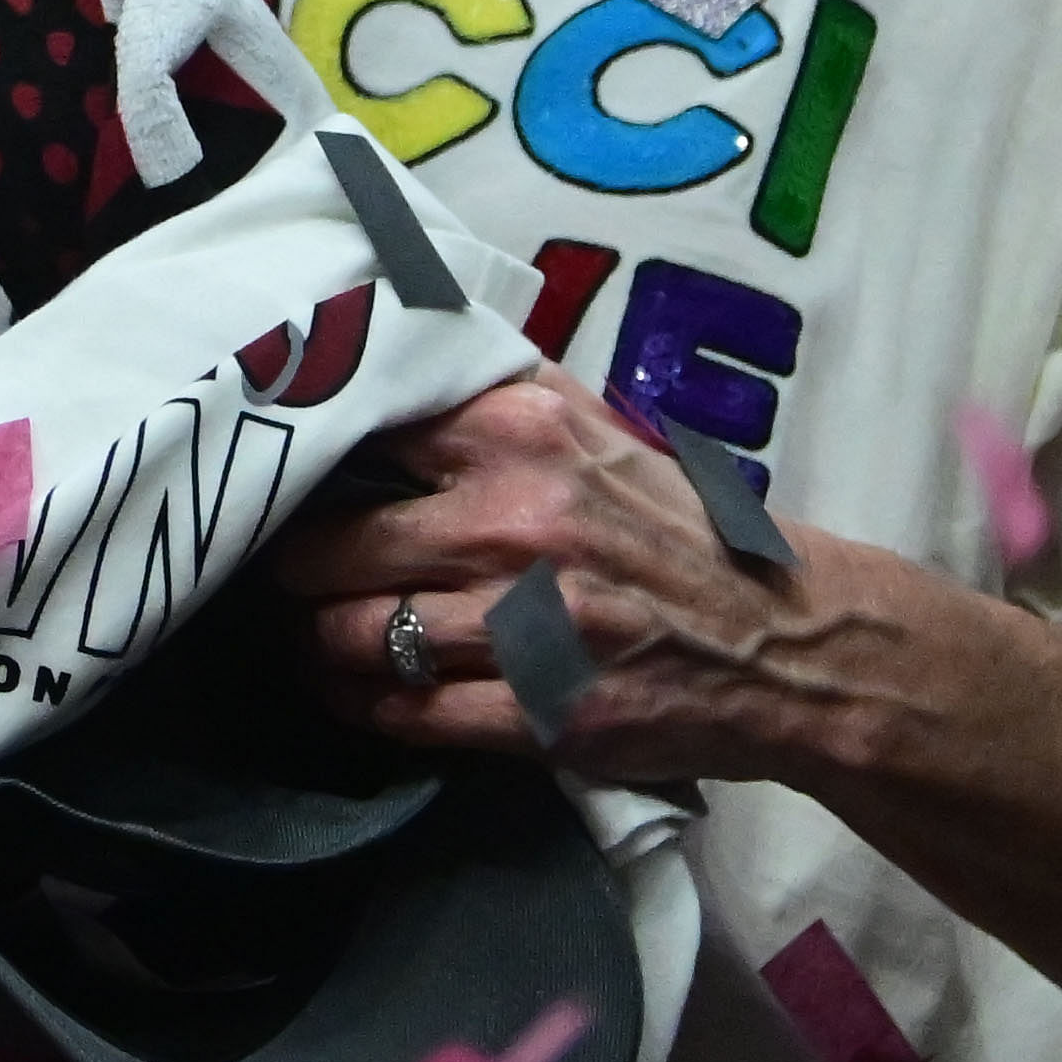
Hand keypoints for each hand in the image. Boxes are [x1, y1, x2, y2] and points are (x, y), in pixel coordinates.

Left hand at [266, 373, 920, 786]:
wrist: (792, 643)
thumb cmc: (680, 530)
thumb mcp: (599, 430)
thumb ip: (495, 394)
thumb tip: (388, 347)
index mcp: (524, 435)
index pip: (362, 428)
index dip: (301, 457)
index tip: (269, 472)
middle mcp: (517, 522)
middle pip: (332, 547)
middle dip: (290, 567)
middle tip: (278, 572)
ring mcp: (528, 624)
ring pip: (356, 635)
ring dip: (315, 644)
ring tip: (306, 637)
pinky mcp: (542, 714)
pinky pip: (407, 713)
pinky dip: (362, 706)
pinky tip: (352, 692)